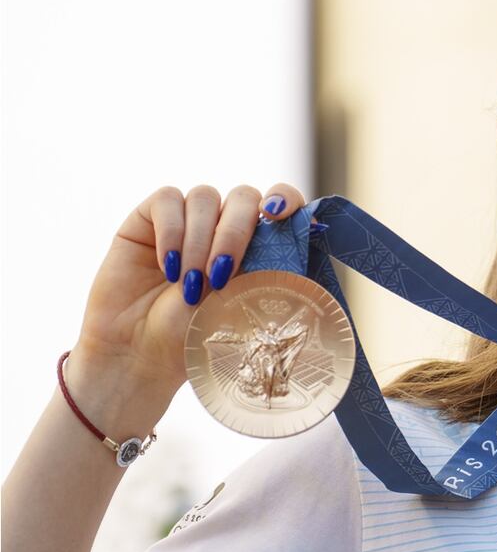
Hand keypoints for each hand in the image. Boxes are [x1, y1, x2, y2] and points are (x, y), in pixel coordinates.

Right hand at [70, 183, 308, 398]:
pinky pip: (167, 200)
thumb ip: (266, 269)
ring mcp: (188, 218)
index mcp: (256, 242)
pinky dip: (171, 232)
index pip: (281, 200)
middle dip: (235, 233)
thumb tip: (300, 238)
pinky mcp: (149, 218)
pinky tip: (168, 267)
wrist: (142, 354)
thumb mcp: (241, 304)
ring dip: (199, 241)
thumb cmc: (196, 335)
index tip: (280, 214)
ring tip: (189, 285)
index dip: (285, 197)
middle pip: (243, 197)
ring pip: (205, 197)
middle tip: (221, 275)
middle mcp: (224, 224)